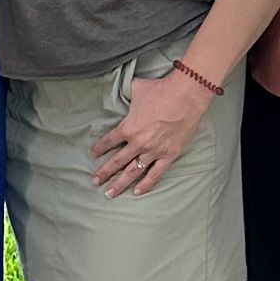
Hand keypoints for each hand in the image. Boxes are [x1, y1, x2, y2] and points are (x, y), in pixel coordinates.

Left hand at [89, 68, 213, 196]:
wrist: (186, 96)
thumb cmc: (161, 90)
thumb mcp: (137, 88)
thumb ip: (127, 92)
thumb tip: (123, 87)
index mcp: (128, 128)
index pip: (109, 141)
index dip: (99, 148)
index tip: (93, 154)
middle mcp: (138, 143)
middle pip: (117, 162)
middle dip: (104, 173)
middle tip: (95, 182)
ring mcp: (154, 151)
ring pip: (133, 172)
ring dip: (120, 183)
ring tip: (110, 193)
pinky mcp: (169, 155)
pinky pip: (155, 174)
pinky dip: (146, 184)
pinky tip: (137, 192)